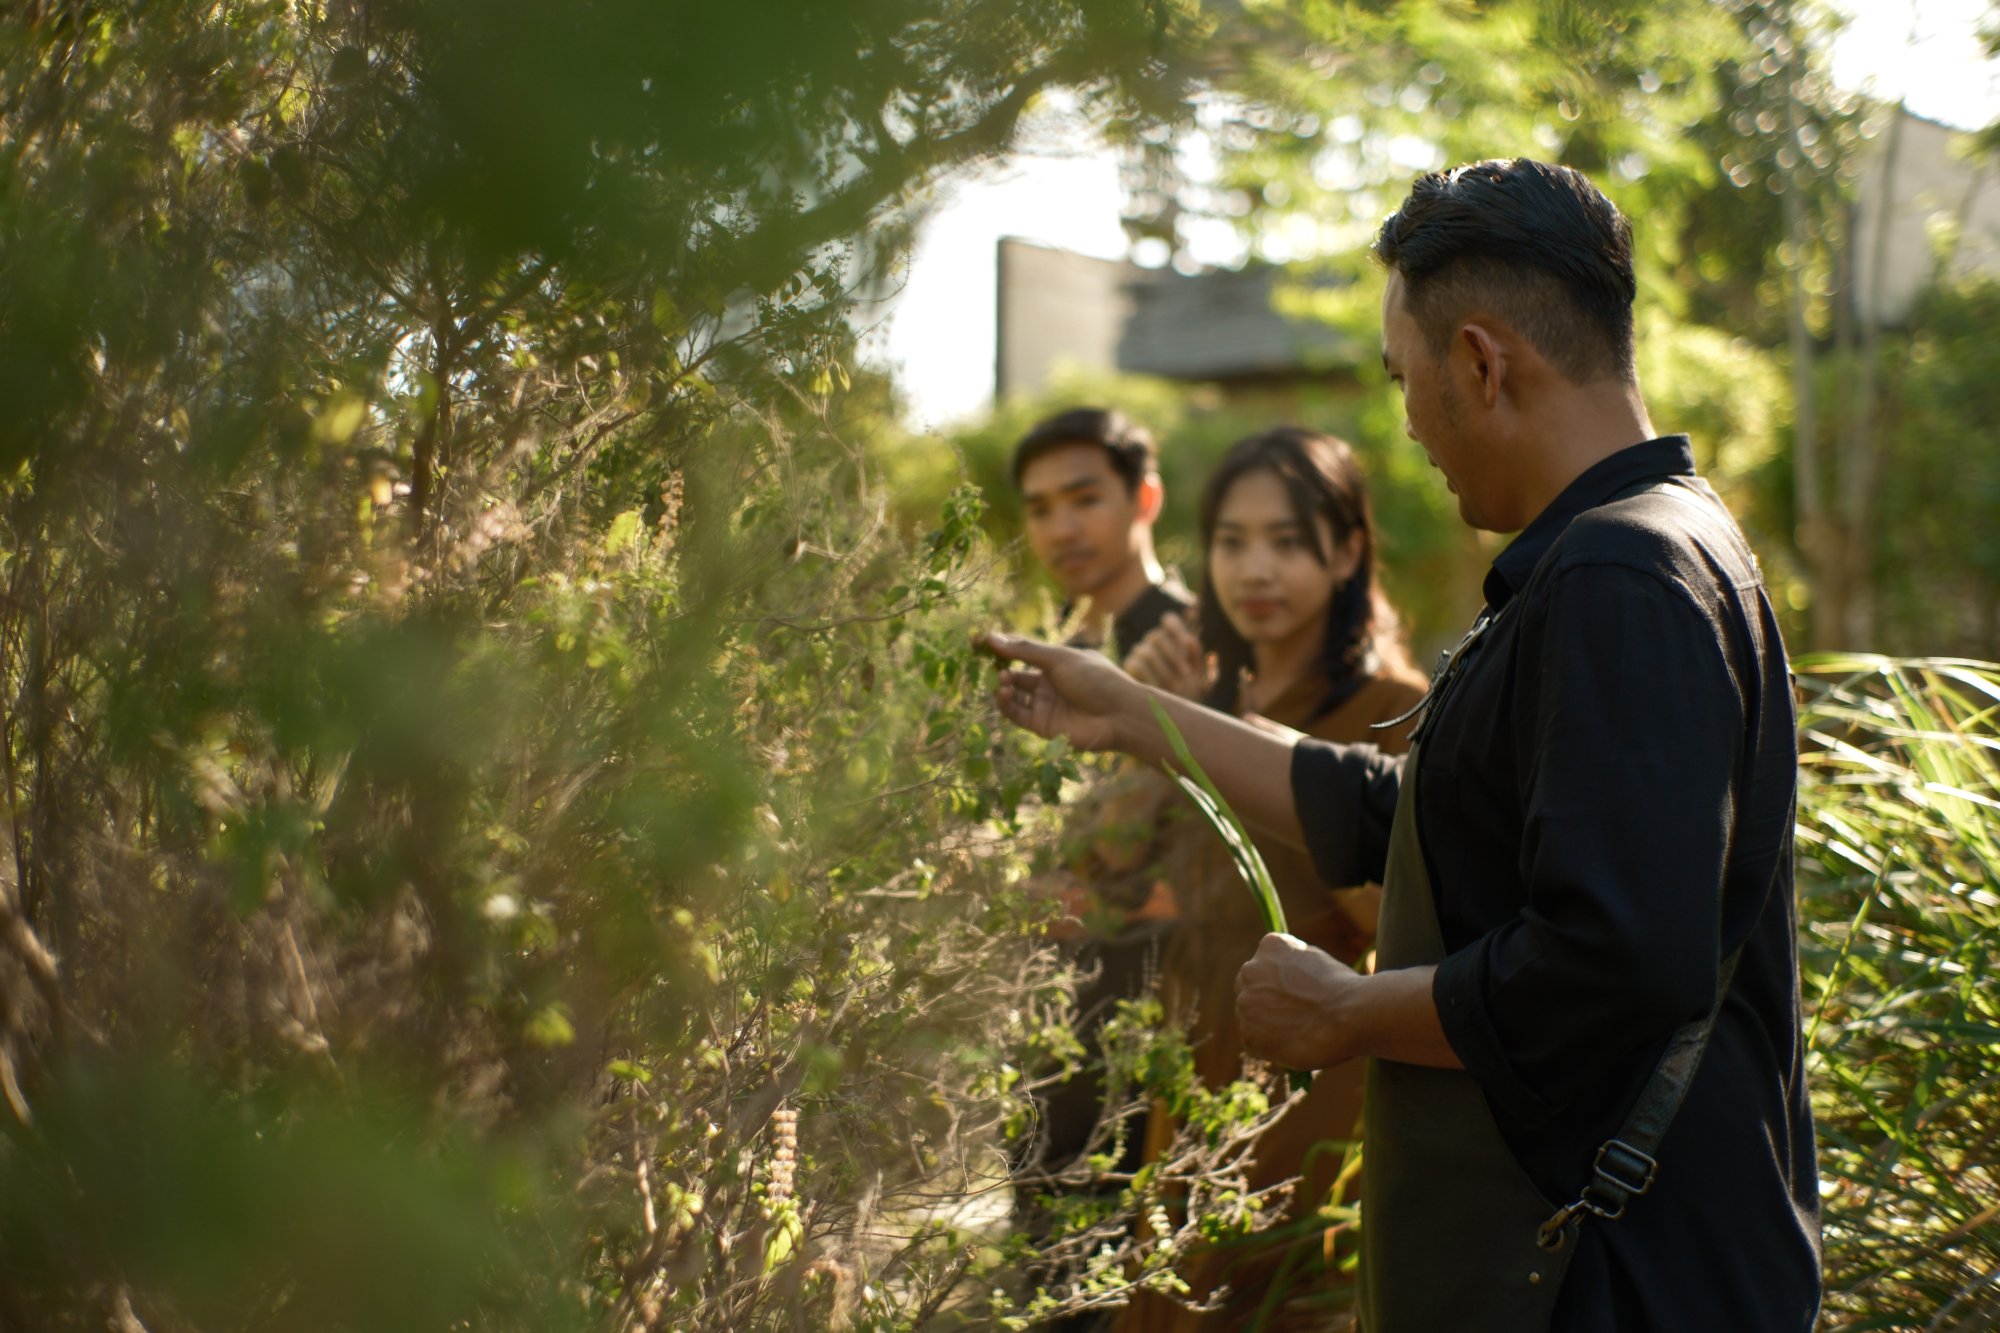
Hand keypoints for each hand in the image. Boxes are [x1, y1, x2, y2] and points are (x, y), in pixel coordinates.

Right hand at [981, 631, 1142, 752]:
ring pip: (1014, 695)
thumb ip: (1025, 651)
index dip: (1001, 647)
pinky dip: (1006, 704)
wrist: (1119, 714)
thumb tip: (991, 637)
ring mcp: (1045, 705)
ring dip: (1003, 686)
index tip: (978, 640)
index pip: (1022, 653)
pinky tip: (1004, 692)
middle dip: (1000, 668)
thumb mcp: (1059, 658)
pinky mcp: (1042, 726)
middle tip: (986, 662)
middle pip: (1015, 674)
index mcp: (1056, 663)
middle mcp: (1048, 684)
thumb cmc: (1095, 679)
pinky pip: (1017, 714)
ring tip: (1003, 679)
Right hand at [1123, 612, 1209, 699]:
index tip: (1187, 643)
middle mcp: (1153, 642)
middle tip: (1186, 675)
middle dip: (1173, 656)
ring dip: (1163, 670)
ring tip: (1176, 687)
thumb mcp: (1202, 680)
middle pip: (1157, 636)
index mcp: (1172, 639)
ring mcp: (1139, 653)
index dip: (1177, 628)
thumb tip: (1202, 650)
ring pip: (1146, 652)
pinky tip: (1159, 690)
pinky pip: (1135, 665)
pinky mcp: (1129, 667)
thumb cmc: (1188, 694)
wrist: (1169, 716)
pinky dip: (1150, 677)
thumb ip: (1203, 664)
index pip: (1169, 619)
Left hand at [1236, 932, 1361, 1070]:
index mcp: (1270, 945)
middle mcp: (1250, 969)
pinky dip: (1269, 1048)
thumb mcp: (1316, 960)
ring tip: (1298, 1034)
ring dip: (1267, 1027)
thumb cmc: (1344, 989)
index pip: (1263, 966)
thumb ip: (1292, 965)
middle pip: (1250, 990)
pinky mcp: (1248, 1032)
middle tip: (1292, 1019)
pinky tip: (1293, 1046)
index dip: (1278, 985)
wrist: (1351, 1014)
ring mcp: (1246, 1001)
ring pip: (1250, 1017)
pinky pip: (1253, 1042)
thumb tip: (1285, 978)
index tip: (1294, 997)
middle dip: (1265, 1003)